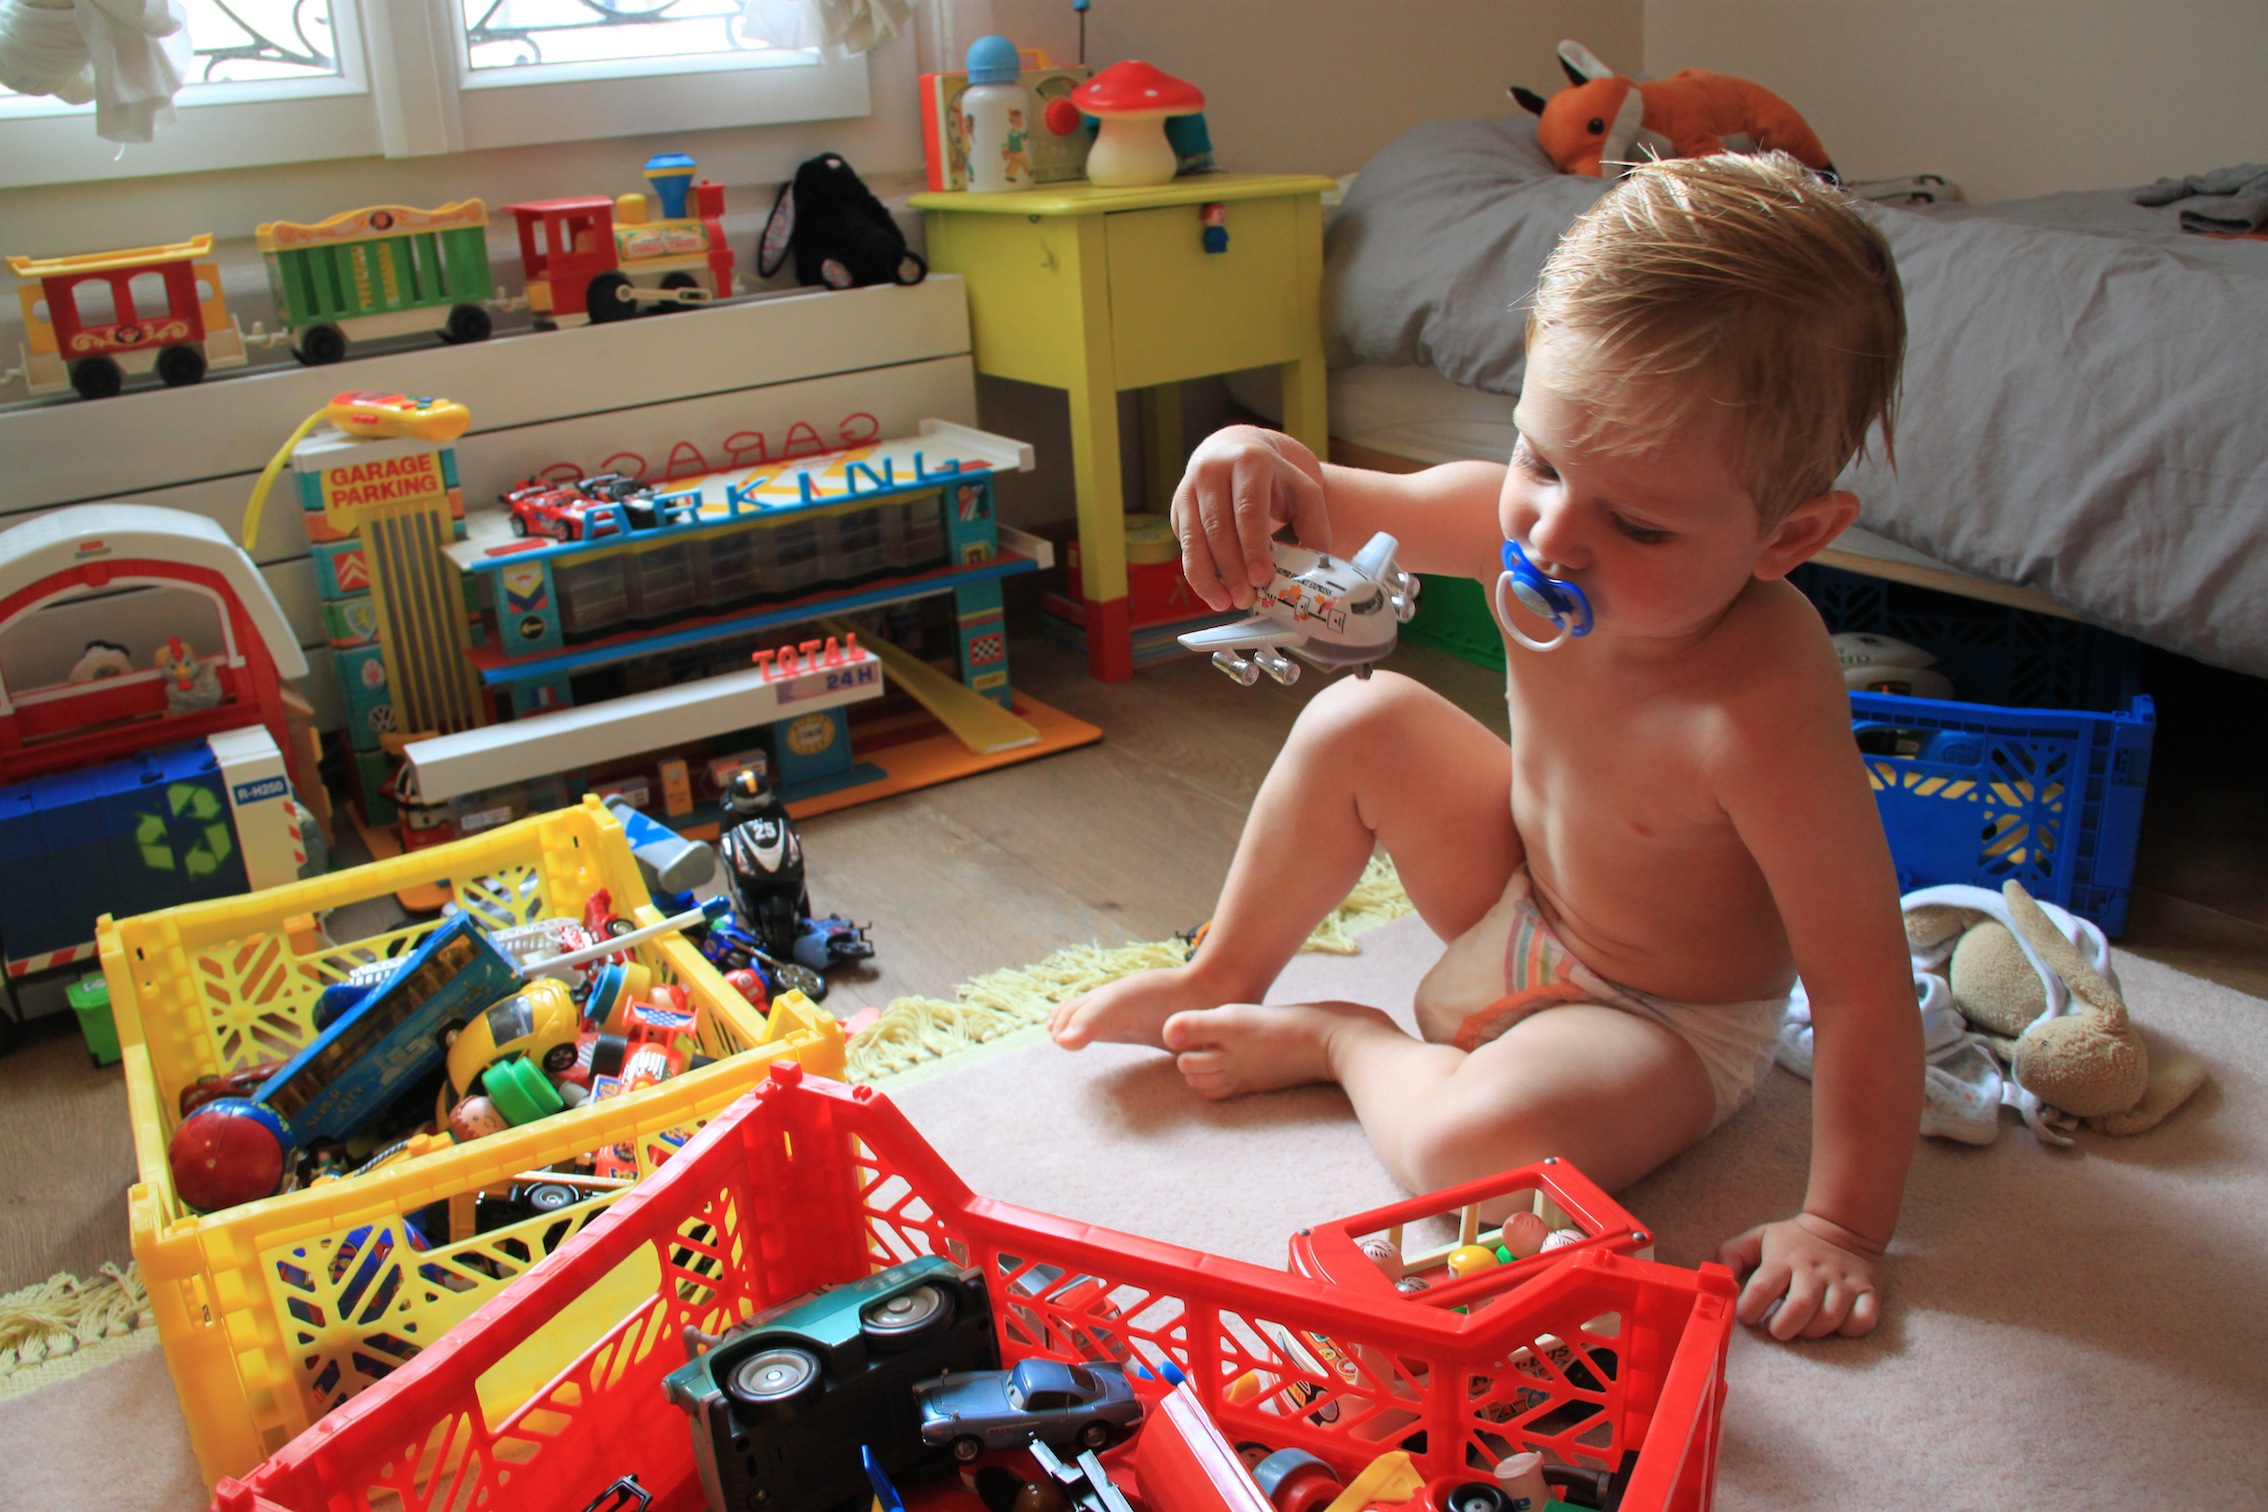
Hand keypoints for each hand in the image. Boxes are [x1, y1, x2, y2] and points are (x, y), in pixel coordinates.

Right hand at [1171, 427, 1328, 610]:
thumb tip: (1313, 569)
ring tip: (1228, 604)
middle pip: (1219, 527)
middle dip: (1232, 568)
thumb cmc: (1274, 479)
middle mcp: (1213, 471)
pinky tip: (1214, 595)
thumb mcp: (1303, 492)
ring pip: (1195, 539)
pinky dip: (1198, 575)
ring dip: (1210, 577)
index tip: (1262, 578)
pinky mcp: (1178, 508)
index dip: (1254, 547)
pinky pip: (1185, 547)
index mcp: (1249, 462)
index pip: (1248, 509)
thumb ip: (1314, 526)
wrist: (1233, 451)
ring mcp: (1189, 489)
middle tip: (1247, 599)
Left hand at [1715, 1211, 1886, 1340]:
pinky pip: (1863, 1320)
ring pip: (1829, 1318)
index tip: (1748, 1316)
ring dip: (1811, 1331)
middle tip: (1776, 1328)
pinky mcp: (1868, 1292)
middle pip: (1799, 1307)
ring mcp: (1844, 1282)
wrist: (1844, 1227)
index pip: (1761, 1288)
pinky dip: (1849, 1330)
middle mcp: (1814, 1270)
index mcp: (1784, 1258)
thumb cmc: (1793, 1241)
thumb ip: (1731, 1254)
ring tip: (1800, 1327)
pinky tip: (1835, 1325)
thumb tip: (1718, 1278)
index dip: (1748, 1310)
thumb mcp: (1758, 1238)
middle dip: (1782, 1328)